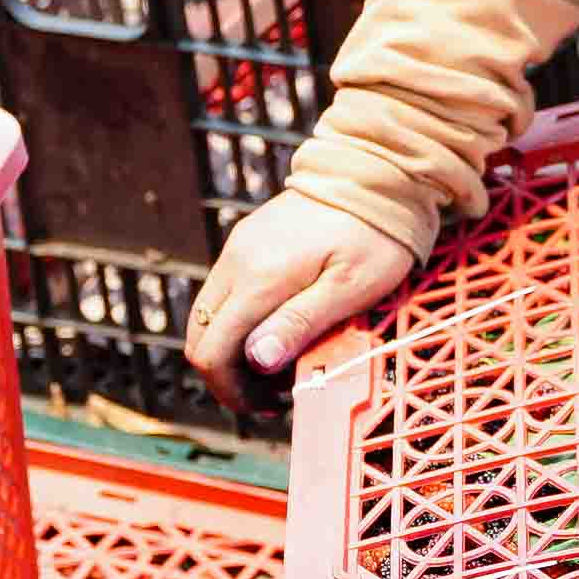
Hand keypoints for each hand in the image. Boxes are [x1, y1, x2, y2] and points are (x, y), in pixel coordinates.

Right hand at [184, 191, 416, 408]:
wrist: (378, 173)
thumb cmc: (376, 235)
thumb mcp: (350, 288)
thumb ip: (300, 323)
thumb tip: (256, 360)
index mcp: (259, 278)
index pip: (212, 351)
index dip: (230, 391)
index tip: (267, 405)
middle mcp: (237, 261)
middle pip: (200, 336)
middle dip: (228, 375)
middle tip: (275, 392)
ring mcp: (239, 248)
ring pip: (209, 315)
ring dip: (234, 350)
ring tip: (281, 363)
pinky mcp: (248, 240)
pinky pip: (226, 292)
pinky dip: (240, 322)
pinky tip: (278, 329)